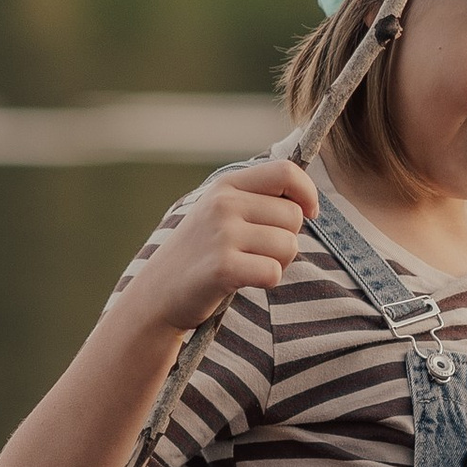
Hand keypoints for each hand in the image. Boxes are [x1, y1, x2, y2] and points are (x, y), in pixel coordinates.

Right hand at [132, 160, 317, 334]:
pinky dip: (267, 281)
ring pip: (288, 245)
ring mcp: (222, 234)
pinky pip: (274, 272)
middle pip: (294, 215)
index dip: (308, 193)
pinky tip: (243, 281)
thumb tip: (307, 199)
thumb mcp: (219, 213)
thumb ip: (257, 199)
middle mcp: (223, 204)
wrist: (157, 294)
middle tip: (260, 252)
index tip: (309, 212)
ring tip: (249, 266)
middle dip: (288, 238)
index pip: (285, 172)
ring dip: (278, 262)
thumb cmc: (199, 254)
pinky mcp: (223, 267)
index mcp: (226, 185)